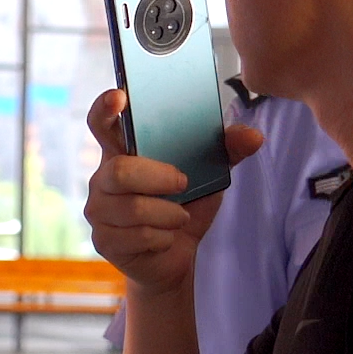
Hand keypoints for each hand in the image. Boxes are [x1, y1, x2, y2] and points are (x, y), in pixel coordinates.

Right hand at [83, 91, 263, 293]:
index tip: (121, 97)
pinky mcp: (104, 240)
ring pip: (133, 208)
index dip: (105, 108)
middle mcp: (103, 178)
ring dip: (169, 214)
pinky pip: (137, 236)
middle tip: (183, 182)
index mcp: (123, 152)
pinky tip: (166, 237)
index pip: (102, 123)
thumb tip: (253, 136)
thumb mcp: (209, 175)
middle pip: (120, 171)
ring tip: (180, 216)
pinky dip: (163, 237)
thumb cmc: (184, 206)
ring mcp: (99, 210)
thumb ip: (226, 150)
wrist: (175, 257)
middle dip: (159, 178)